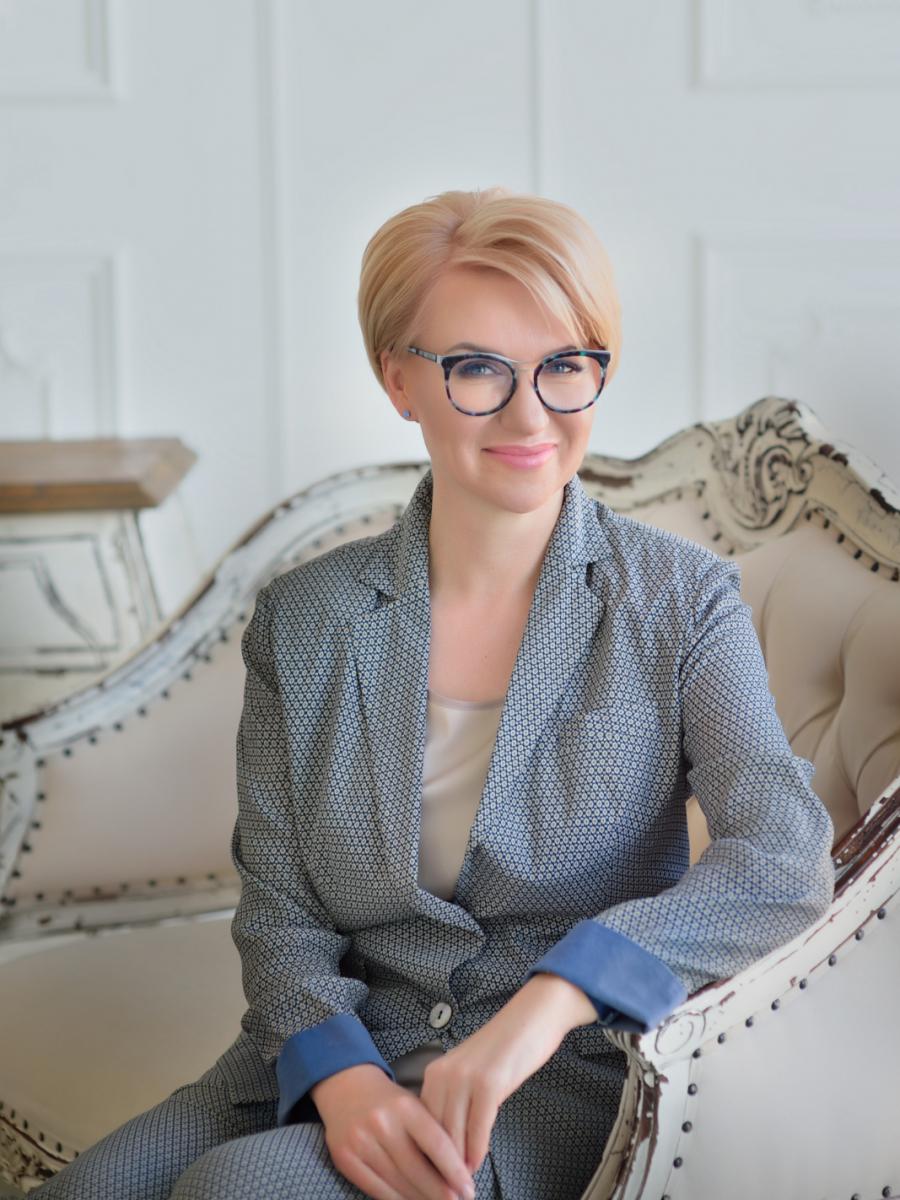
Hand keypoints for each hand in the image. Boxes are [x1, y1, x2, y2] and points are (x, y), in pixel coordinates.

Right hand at [313, 1063, 476, 1199]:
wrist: (345, 1087)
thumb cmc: (389, 1101)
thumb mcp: (412, 1105)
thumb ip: (432, 1133)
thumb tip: (456, 1173)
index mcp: (404, 1107)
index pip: (436, 1144)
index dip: (454, 1171)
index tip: (469, 1189)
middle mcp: (381, 1123)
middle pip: (417, 1168)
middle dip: (440, 1191)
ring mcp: (361, 1142)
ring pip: (397, 1182)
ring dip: (420, 1198)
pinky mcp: (345, 1158)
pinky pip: (376, 1188)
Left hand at [417, 973, 596, 1176]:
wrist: (532, 1017)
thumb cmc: (505, 1049)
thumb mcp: (471, 1074)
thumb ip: (456, 1102)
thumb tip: (449, 1144)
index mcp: (435, 1072)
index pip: (421, 1123)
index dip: (425, 1154)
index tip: (430, 1178)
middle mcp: (443, 1074)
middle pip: (433, 1132)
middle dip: (439, 1166)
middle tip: (445, 1190)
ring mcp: (465, 1078)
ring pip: (453, 1133)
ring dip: (457, 1165)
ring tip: (461, 1186)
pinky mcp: (488, 1083)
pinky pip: (477, 1126)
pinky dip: (476, 1150)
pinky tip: (477, 1163)